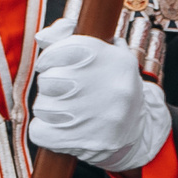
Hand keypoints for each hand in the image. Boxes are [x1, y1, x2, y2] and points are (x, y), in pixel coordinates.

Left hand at [29, 23, 169, 173]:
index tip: (51, 65)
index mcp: (115, 60)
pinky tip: (59, 128)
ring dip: (47, 108)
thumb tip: (41, 38)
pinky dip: (43, 131)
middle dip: (49, 85)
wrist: (137, 129)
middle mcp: (112, 87)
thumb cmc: (109, 83)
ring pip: (42, 107)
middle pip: (48, 80)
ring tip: (65, 110)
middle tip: (63, 90)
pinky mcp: (89, 144)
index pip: (63, 49)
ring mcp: (102, 118)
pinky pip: (39, 132)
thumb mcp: (102, 51)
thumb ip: (68, 34)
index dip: (49, 58)